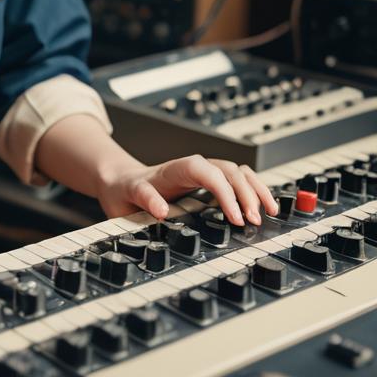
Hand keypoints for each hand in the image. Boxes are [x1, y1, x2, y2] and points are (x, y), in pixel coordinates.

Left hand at [95, 154, 279, 225]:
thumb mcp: (128, 195)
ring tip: (269, 212)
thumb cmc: (125, 190)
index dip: (225, 193)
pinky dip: (253, 189)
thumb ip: (144, 198)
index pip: (207, 173)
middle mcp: (192, 167)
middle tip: (254, 222)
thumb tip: (161, 210)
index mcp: (174, 169)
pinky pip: (237, 179)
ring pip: (237, 171)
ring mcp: (202, 172)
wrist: (120, 181)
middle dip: (246, 194)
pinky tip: (264, 205)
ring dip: (255, 189)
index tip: (236, 218)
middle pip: (228, 170)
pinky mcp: (208, 181)